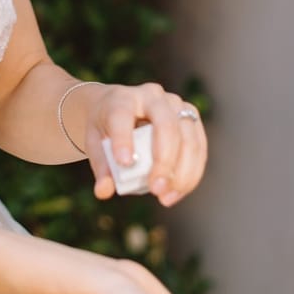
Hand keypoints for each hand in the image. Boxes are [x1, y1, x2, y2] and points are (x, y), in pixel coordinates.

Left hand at [81, 82, 205, 204]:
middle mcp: (152, 96)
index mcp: (122, 98)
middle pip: (166, 124)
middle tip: (155, 189)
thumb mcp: (94, 142)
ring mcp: (176, 105)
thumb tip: (104, 191)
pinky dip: (191, 173)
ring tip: (166, 196)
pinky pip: (199, 148)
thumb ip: (100, 166)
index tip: (125, 163)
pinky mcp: (191, 119)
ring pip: (189, 138)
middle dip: (164, 160)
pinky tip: (177, 191)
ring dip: (183, 172)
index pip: (122, 115)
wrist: (118, 107)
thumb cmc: (105, 126)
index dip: (124, 138)